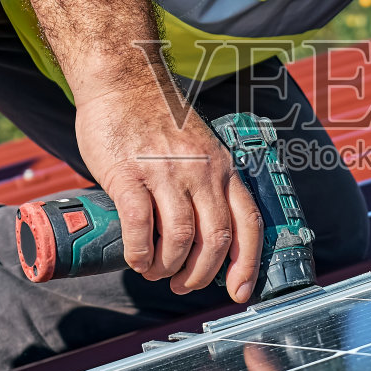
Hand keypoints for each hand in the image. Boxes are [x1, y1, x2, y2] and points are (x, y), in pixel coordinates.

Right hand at [73, 75, 262, 300]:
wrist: (122, 78)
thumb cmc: (156, 117)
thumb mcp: (198, 147)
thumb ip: (204, 183)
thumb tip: (199, 234)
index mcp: (222, 167)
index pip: (248, 224)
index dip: (247, 265)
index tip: (238, 292)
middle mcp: (202, 172)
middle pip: (216, 240)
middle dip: (199, 274)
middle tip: (180, 283)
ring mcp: (167, 172)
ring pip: (180, 239)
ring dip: (166, 267)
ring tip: (153, 270)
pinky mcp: (130, 173)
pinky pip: (141, 227)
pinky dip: (139, 253)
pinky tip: (135, 259)